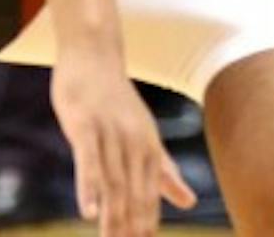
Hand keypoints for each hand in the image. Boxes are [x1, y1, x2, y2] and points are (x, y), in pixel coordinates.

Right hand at [49, 51, 193, 236]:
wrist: (93, 54)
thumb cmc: (116, 99)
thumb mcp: (143, 135)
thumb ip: (164, 171)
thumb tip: (189, 202)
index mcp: (148, 146)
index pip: (150, 193)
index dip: (147, 222)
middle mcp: (133, 142)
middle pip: (132, 193)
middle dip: (130, 226)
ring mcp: (109, 134)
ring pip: (112, 183)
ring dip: (111, 216)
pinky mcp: (84, 126)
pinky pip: (88, 161)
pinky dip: (88, 187)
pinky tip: (88, 212)